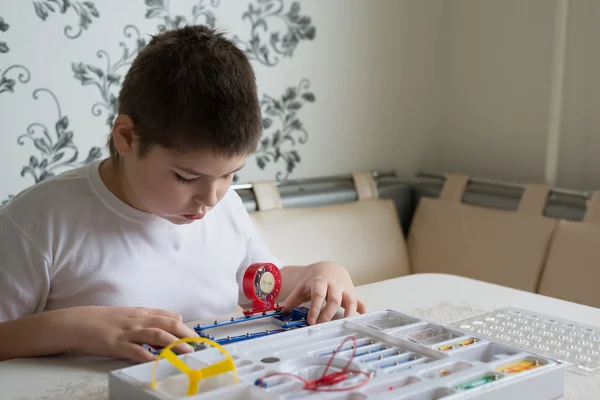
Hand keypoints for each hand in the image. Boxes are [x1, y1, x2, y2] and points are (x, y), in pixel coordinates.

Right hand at [63, 306, 198, 362]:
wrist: (77, 322)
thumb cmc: (104, 320)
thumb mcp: (129, 314)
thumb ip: (149, 318)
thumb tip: (172, 321)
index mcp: (140, 313)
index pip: (167, 316)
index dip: (183, 326)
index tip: (196, 335)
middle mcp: (137, 320)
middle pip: (166, 324)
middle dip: (184, 334)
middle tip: (197, 343)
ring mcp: (127, 332)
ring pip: (155, 334)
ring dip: (174, 343)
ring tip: (186, 351)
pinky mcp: (116, 345)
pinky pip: (135, 350)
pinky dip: (148, 354)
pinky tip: (158, 360)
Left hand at [282, 262, 367, 324]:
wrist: (330, 268)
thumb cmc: (315, 280)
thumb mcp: (303, 286)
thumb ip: (293, 299)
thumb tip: (283, 311)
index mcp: (320, 282)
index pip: (318, 295)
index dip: (315, 308)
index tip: (311, 321)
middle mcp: (335, 285)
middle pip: (334, 299)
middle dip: (329, 313)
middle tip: (322, 326)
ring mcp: (345, 289)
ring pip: (350, 301)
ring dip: (348, 313)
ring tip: (342, 326)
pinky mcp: (353, 294)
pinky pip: (360, 302)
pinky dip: (363, 309)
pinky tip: (363, 316)